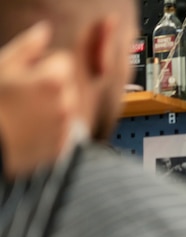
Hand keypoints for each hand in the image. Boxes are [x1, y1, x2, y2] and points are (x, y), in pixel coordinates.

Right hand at [0, 21, 77, 178]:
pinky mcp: (64, 146)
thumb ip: (29, 46)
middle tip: (26, 96)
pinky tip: (34, 128)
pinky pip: (66, 129)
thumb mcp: (4, 66)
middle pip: (69, 85)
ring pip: (69, 107)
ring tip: (28, 114)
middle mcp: (67, 103)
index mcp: (54, 80)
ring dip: (55, 107)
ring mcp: (67, 126)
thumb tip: (44, 31)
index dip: (46, 65)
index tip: (31, 74)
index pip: (65, 62)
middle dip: (53, 87)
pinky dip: (55, 127)